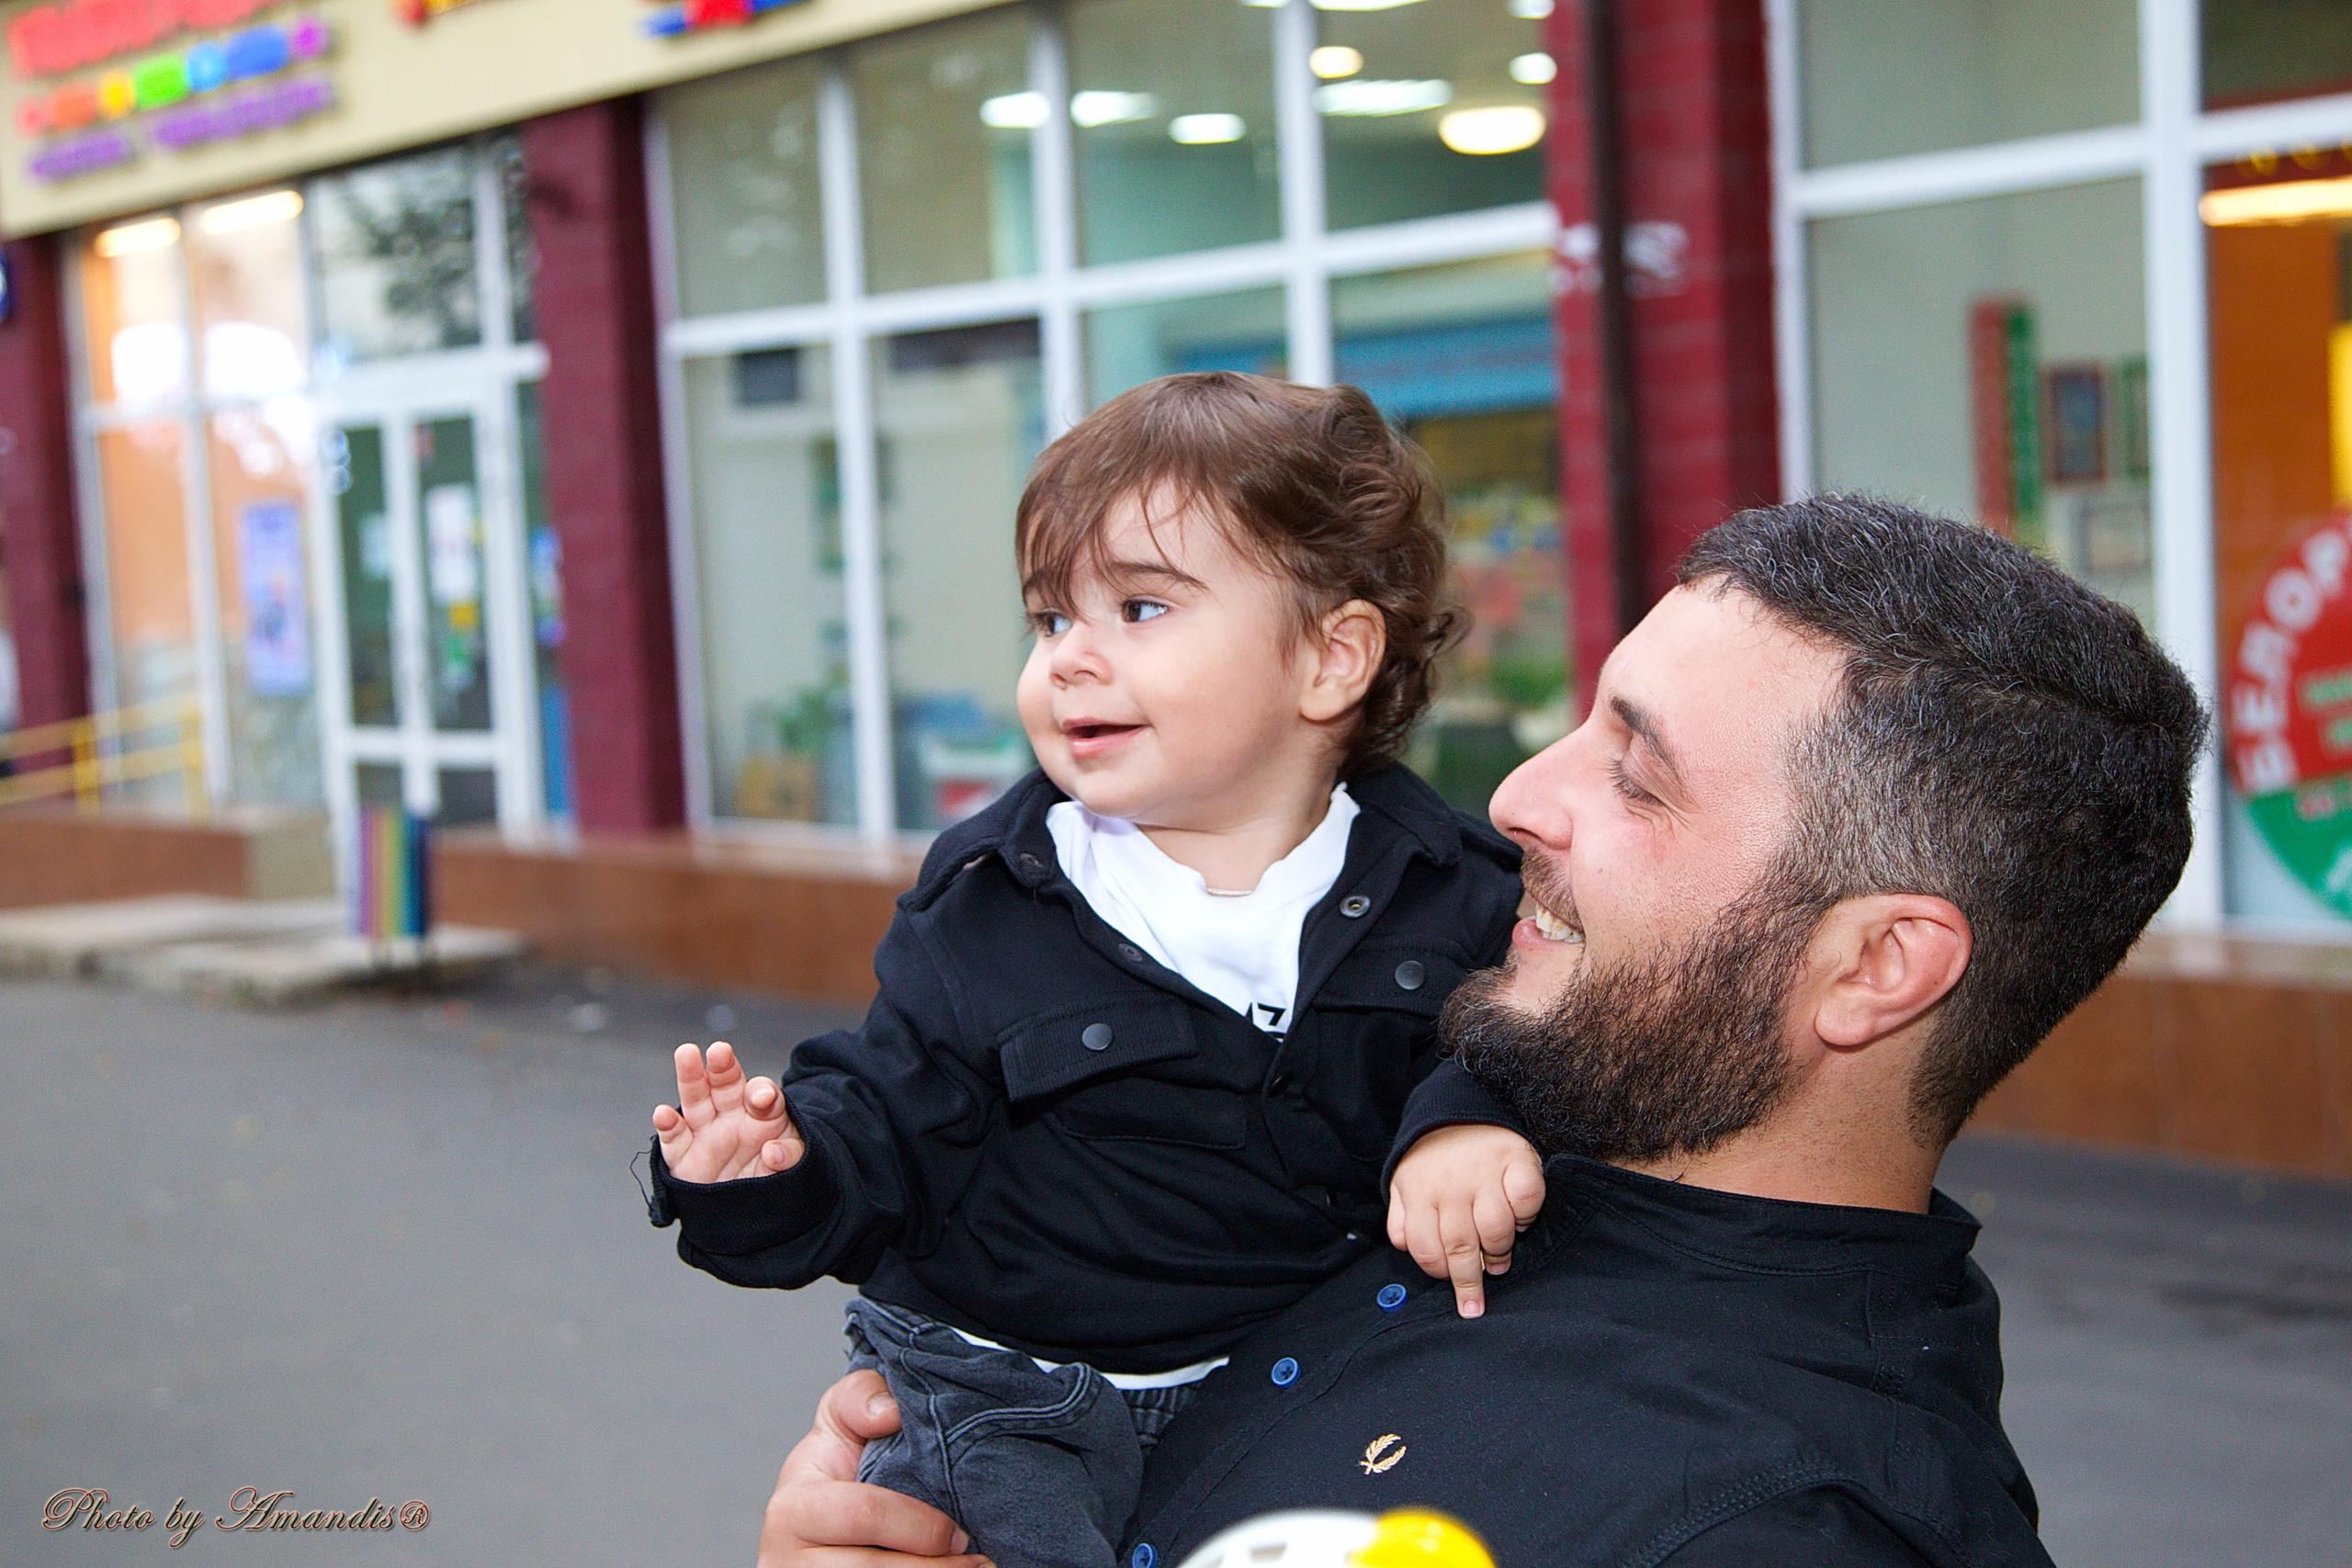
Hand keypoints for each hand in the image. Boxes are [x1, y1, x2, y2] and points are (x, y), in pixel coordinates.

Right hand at [652, 1041, 805, 1183]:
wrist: (744, 1205)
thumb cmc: (770, 1176)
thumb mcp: (793, 1166)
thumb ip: (790, 1155)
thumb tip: (774, 1152)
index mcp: (760, 1113)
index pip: (761, 1094)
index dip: (761, 1093)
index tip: (762, 1100)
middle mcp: (730, 1115)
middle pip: (726, 1084)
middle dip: (723, 1067)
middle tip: (721, 1051)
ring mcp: (705, 1133)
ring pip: (696, 1100)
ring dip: (691, 1077)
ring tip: (686, 1054)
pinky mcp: (683, 1156)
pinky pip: (674, 1138)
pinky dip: (667, 1125)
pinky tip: (663, 1113)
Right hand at [757, 1369, 989, 1567]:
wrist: (821, 1526)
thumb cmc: (837, 1472)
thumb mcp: (840, 1421)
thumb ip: (860, 1397)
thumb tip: (890, 1412)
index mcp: (792, 1510)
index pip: (864, 1515)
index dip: (921, 1525)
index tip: (959, 1531)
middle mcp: (784, 1562)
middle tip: (979, 1562)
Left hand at [1386, 1123, 1545, 1318]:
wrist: (1461, 1106)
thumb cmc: (1433, 1156)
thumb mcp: (1405, 1182)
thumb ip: (1402, 1218)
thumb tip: (1405, 1248)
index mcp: (1420, 1192)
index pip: (1426, 1249)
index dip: (1440, 1272)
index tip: (1451, 1283)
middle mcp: (1452, 1185)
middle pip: (1461, 1247)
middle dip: (1469, 1283)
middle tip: (1475, 1305)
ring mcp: (1485, 1172)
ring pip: (1496, 1229)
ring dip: (1498, 1251)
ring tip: (1497, 1259)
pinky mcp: (1517, 1160)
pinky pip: (1527, 1200)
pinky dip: (1526, 1216)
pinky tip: (1519, 1220)